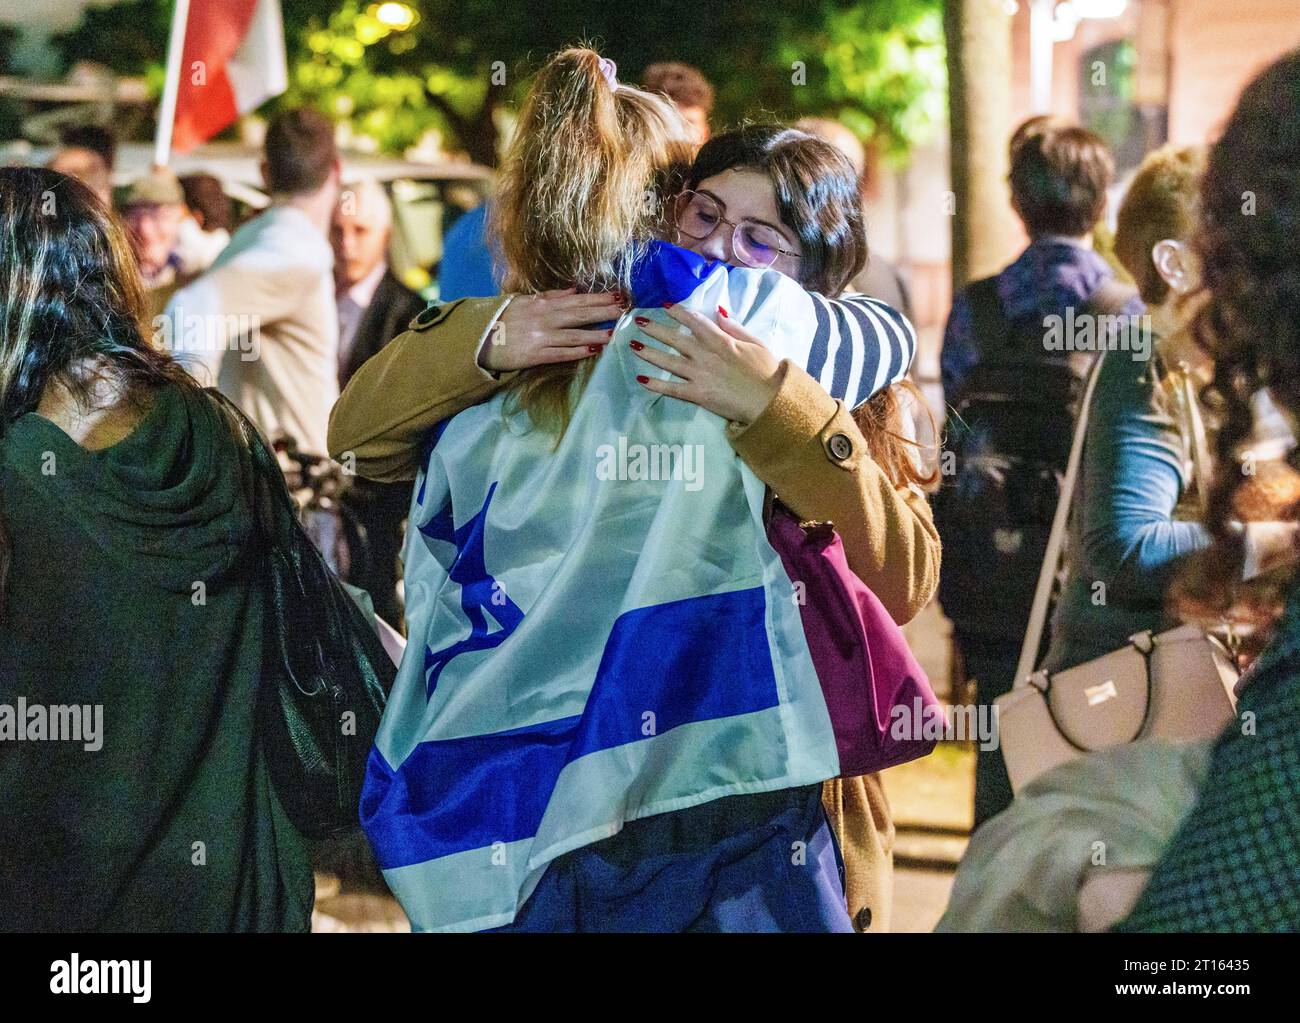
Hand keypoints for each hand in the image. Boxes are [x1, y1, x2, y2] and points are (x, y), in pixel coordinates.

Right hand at [479, 288, 625, 371]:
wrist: (479, 338)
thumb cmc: (502, 319)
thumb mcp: (524, 301)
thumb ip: (550, 296)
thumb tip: (574, 290)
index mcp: (542, 303)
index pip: (576, 300)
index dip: (597, 298)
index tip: (617, 296)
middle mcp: (543, 318)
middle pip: (579, 314)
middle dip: (602, 311)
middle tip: (623, 309)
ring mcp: (540, 337)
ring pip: (573, 335)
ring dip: (595, 333)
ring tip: (615, 332)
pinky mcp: (535, 355)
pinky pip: (560, 353)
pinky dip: (577, 352)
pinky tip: (593, 350)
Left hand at [630, 304, 781, 425]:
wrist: (770, 400)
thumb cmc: (767, 372)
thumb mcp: (755, 343)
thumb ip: (735, 327)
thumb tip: (719, 311)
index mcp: (721, 340)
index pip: (695, 321)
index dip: (679, 312)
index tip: (666, 306)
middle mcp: (706, 354)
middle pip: (675, 339)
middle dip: (655, 329)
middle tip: (639, 322)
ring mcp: (700, 374)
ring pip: (668, 361)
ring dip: (649, 352)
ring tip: (633, 346)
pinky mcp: (698, 394)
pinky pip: (672, 388)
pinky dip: (655, 384)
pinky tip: (641, 379)